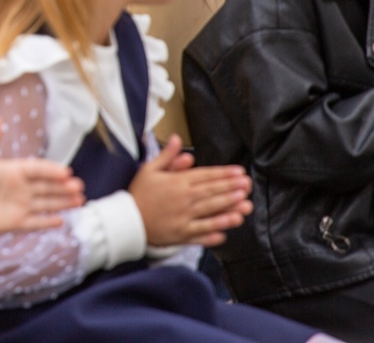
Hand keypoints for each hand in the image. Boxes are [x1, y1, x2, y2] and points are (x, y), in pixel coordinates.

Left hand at [0, 113, 85, 234]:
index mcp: (13, 170)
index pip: (38, 169)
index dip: (51, 170)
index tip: (66, 172)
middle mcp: (21, 187)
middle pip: (47, 186)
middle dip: (64, 187)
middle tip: (79, 187)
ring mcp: (20, 204)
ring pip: (46, 202)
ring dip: (62, 202)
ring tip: (80, 200)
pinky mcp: (15, 222)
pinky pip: (35, 221)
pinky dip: (47, 221)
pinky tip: (62, 220)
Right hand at [128, 134, 252, 247]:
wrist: (126, 220)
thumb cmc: (138, 193)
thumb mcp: (149, 170)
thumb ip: (166, 156)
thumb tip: (176, 138)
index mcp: (177, 183)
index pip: (205, 177)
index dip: (224, 174)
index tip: (239, 173)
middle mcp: (183, 201)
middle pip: (212, 194)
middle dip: (232, 189)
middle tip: (247, 186)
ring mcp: (183, 219)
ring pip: (210, 214)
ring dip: (228, 210)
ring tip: (245, 206)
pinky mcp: (180, 235)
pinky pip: (200, 235)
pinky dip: (212, 234)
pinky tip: (225, 233)